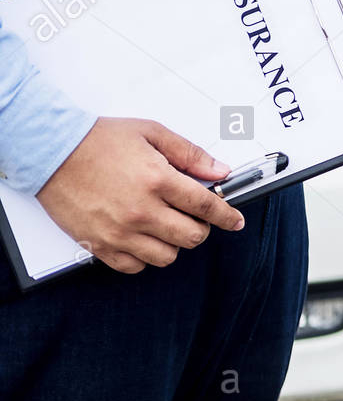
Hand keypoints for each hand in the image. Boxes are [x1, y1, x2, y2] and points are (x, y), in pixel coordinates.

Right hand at [36, 117, 244, 273]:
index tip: (235, 221)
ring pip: (167, 256)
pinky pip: (134, 266)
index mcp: (158, 180)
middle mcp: (141, 210)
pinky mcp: (99, 244)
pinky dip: (144, 257)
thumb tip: (219, 170)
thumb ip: (189, 154)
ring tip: (165, 225)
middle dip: (201, 228)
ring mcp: (119, 231)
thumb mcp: (151, 133)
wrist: (49, 150)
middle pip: (192, 237)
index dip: (228, 216)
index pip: (207, 207)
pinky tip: (143, 238)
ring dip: (173, 243)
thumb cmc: (96, 140)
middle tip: (194, 217)